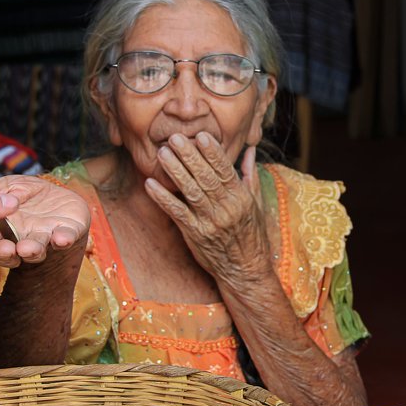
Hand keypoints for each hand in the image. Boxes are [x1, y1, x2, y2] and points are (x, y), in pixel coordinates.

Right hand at [0, 174, 90, 268]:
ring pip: (36, 251)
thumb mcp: (7, 186)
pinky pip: (65, 238)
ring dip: (32, 251)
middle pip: (9, 253)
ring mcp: (43, 238)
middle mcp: (20, 240)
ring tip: (28, 249)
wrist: (56, 192)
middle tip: (5, 250)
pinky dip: (63, 239)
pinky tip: (61, 239)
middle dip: (5, 253)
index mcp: (0, 230)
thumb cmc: (24, 191)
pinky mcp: (67, 233)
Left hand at [144, 132, 271, 283]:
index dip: (212, 152)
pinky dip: (162, 197)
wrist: (245, 269)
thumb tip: (249, 150)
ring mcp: (210, 221)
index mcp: (241, 197)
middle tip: (175, 137)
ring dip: (174, 171)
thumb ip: (249, 175)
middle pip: (205, 176)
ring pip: (190, 191)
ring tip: (162, 153)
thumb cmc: (251, 234)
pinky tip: (150, 184)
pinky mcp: (195, 234)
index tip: (200, 135)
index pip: (225, 169)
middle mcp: (226, 207)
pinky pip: (176, 212)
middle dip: (189, 155)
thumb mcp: (256, 203)